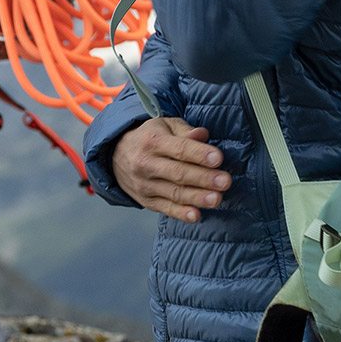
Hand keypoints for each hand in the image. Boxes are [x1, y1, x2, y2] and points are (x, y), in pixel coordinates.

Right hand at [112, 116, 230, 221]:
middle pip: (178, 173)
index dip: (199, 154)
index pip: (179, 148)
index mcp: (153, 141)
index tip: (218, 158)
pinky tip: (196, 215)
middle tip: (225, 181)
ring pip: (174, 193)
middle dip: (203, 178)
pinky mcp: (146, 201)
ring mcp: (144, 185)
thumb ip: (186, 131)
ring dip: (197, 197)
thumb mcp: (165, 126)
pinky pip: (165, 208)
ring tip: (216, 199)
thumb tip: (203, 135)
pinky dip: (180, 213)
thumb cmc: (149, 138)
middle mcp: (146, 163)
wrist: (116, 155)